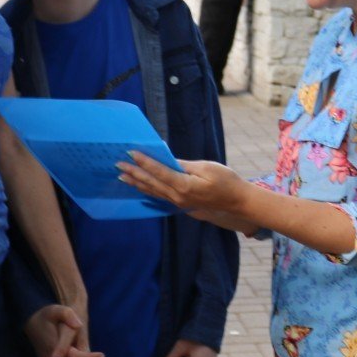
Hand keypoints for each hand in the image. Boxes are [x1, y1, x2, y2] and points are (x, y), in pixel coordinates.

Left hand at [119, 152, 249, 219]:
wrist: (237, 201)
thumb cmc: (226, 180)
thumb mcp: (206, 168)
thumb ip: (184, 165)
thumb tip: (167, 160)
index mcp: (184, 186)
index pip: (160, 172)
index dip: (145, 162)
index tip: (131, 152)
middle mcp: (178, 197)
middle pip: (152, 183)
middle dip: (134, 173)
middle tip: (118, 164)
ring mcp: (179, 202)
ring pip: (153, 191)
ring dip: (137, 183)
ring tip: (122, 176)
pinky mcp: (181, 203)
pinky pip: (159, 196)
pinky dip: (147, 190)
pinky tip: (139, 187)